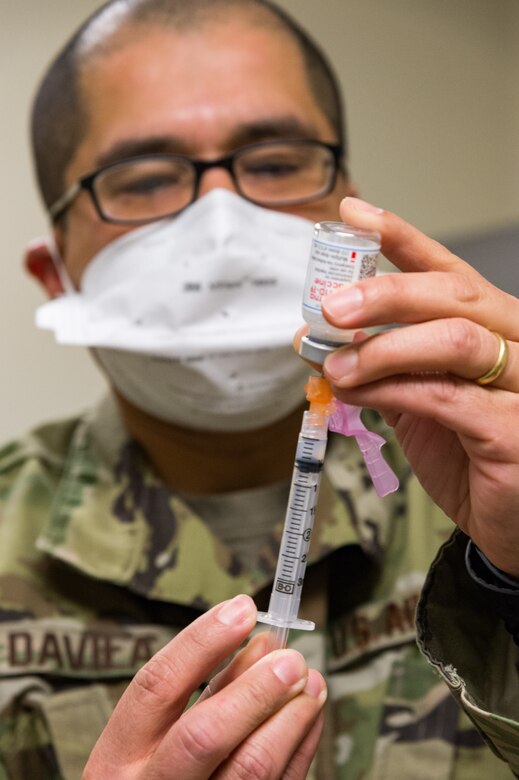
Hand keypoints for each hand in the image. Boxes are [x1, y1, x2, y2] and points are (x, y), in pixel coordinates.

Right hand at [83, 595, 325, 778]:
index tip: (242, 608)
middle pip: (204, 735)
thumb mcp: (158, 736)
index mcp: (117, 757)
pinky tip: (309, 714)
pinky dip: (300, 746)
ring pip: (250, 767)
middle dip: (255, 690)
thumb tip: (263, 642)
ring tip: (310, 682)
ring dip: (289, 717)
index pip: (157, 686)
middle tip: (291, 659)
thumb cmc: (158, 775)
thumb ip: (210, 688)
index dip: (202, 641)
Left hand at [317, 197, 518, 575]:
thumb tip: (325, 346)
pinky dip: (394, 391)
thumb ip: (389, 369)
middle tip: (331, 306)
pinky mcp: (516, 430)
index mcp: (497, 329)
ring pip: (456, 339)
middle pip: (455, 295)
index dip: (403, 238)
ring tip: (337, 363)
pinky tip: (360, 395)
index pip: (450, 272)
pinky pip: (448, 397)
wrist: (513, 527)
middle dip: (385, 292)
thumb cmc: (474, 460)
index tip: (354, 216)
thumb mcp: (425, 404)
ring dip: (384, 347)